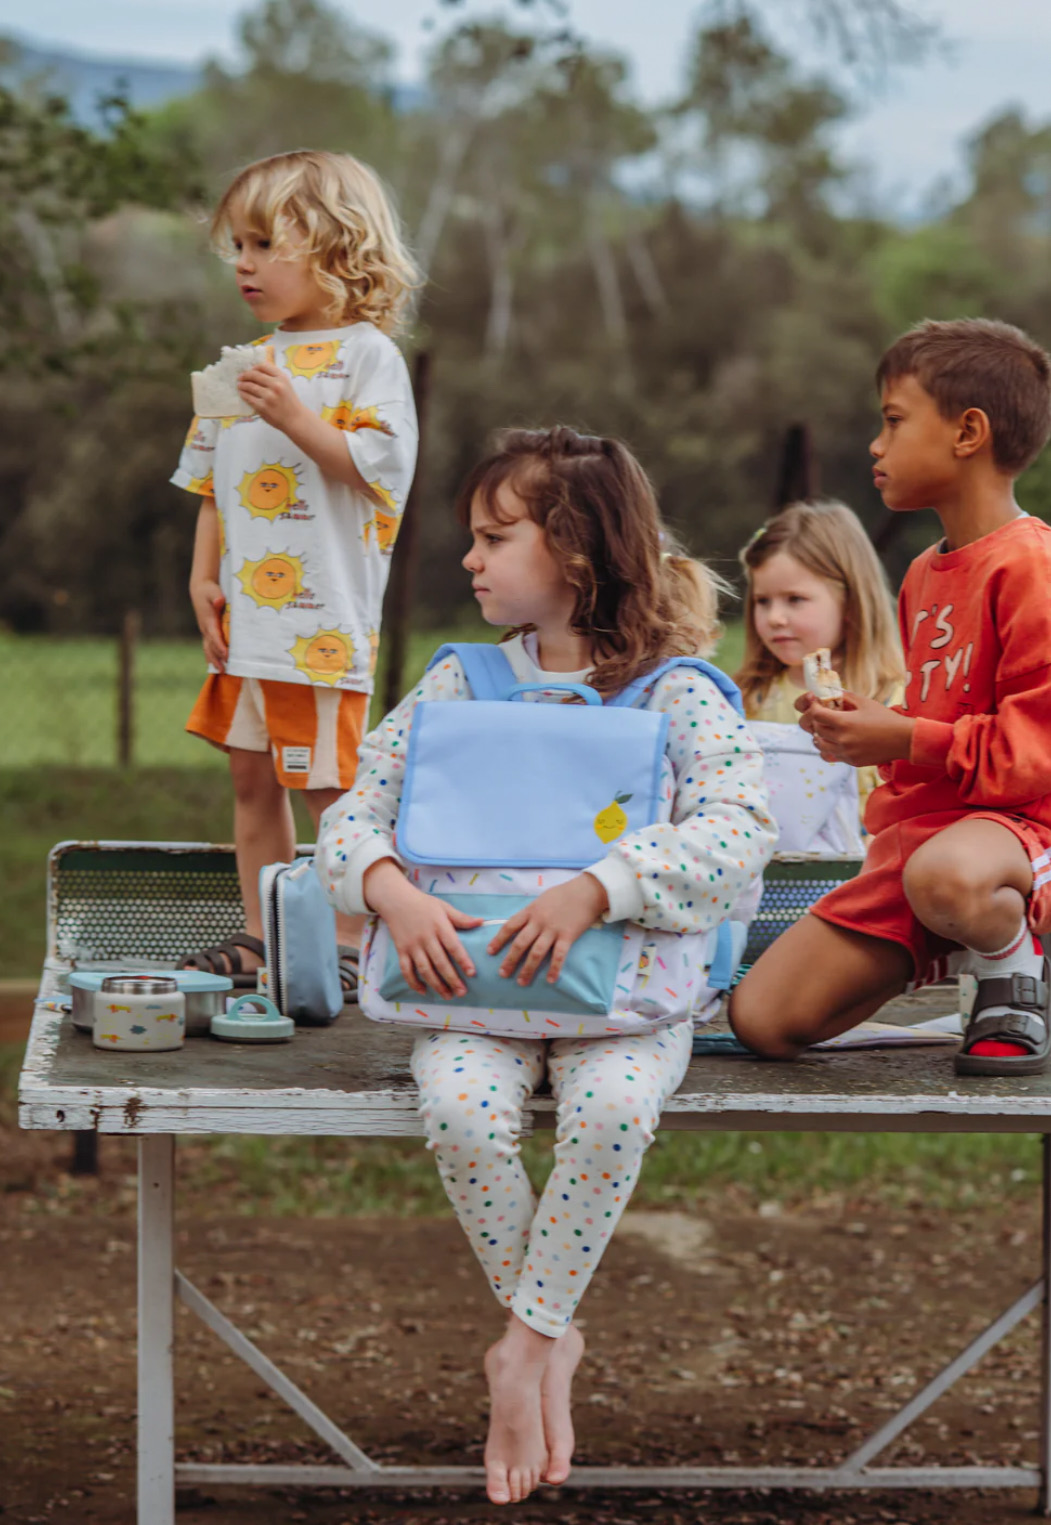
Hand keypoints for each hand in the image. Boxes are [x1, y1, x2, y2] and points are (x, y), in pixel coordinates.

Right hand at [190, 579, 226, 670]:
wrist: (200, 590)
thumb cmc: (209, 590)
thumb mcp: (213, 591)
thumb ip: (216, 597)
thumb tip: (219, 601)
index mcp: (208, 620)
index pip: (214, 635)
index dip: (220, 646)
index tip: (227, 655)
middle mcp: (205, 628)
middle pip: (211, 646)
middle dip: (217, 658)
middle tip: (225, 669)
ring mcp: (205, 631)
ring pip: (208, 648)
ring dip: (214, 659)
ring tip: (221, 671)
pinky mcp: (207, 632)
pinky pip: (208, 646)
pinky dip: (212, 655)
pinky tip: (217, 664)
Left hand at [237, 359, 304, 433]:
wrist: (295, 419)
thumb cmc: (290, 402)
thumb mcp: (286, 385)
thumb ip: (274, 377)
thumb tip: (256, 370)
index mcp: (282, 377)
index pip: (263, 366)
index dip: (254, 367)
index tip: (250, 370)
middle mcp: (276, 385)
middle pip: (255, 375)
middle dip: (245, 375)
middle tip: (240, 377)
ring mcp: (269, 396)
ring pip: (250, 386)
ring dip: (242, 385)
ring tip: (239, 385)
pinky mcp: (263, 407)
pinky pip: (249, 398)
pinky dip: (243, 394)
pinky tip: (242, 393)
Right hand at [363, 860, 482, 998]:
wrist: (396, 901)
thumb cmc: (423, 904)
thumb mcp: (444, 907)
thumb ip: (461, 918)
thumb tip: (482, 922)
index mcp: (439, 926)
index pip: (453, 946)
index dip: (463, 961)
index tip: (472, 973)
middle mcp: (426, 938)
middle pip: (440, 962)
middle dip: (452, 979)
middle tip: (462, 992)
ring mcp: (412, 946)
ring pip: (425, 969)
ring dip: (436, 985)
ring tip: (447, 995)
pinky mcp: (401, 951)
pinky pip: (406, 970)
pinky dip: (414, 982)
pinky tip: (424, 991)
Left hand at [487, 873, 608, 987]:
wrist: (586, 891)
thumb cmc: (563, 894)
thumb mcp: (541, 899)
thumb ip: (530, 913)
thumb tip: (519, 925)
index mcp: (530, 911)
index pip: (509, 926)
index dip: (498, 940)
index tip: (490, 952)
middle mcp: (538, 921)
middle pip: (520, 943)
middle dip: (510, 960)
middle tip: (502, 974)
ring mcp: (553, 929)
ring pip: (536, 952)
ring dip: (528, 969)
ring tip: (521, 982)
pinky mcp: (568, 936)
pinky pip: (559, 955)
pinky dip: (554, 968)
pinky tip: (550, 980)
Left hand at [797, 691, 913, 765]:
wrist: (903, 740)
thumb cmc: (886, 718)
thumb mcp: (865, 702)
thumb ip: (845, 696)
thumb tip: (830, 692)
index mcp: (844, 722)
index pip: (816, 715)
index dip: (813, 707)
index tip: (815, 703)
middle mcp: (842, 739)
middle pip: (816, 730)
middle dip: (816, 721)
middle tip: (821, 715)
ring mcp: (846, 753)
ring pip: (820, 746)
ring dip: (819, 736)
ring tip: (825, 730)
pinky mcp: (851, 761)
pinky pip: (831, 756)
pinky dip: (829, 748)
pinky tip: (835, 742)